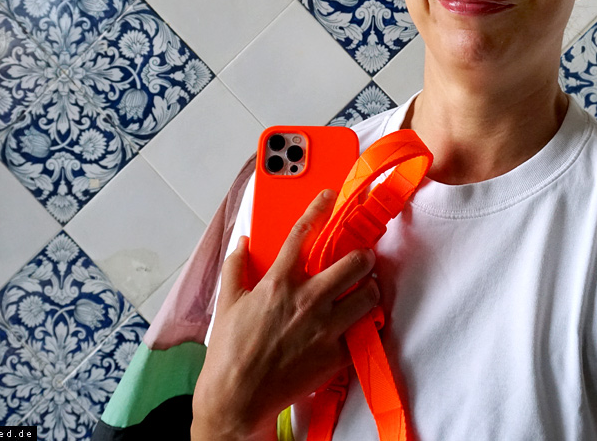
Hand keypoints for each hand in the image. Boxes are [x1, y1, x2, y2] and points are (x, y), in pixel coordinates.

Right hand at [191, 189, 379, 440]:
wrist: (237, 398)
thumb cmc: (229, 353)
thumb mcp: (227, 304)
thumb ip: (236, 268)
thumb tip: (242, 243)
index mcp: (280, 283)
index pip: (303, 235)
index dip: (318, 210)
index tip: (329, 197)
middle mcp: (308, 300)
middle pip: (354, 263)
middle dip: (364, 256)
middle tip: (363, 258)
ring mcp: (325, 328)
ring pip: (368, 296)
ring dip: (369, 290)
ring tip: (363, 291)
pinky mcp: (335, 354)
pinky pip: (360, 333)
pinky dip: (360, 327)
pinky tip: (354, 326)